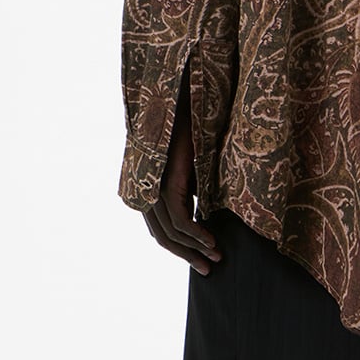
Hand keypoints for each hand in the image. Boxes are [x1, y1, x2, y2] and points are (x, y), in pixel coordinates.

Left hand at [141, 53, 222, 274]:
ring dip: (192, 249)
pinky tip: (212, 240)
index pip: (160, 225)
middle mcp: (144, 183)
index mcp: (148, 180)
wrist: (186, 90)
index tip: (204, 256)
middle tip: (209, 269)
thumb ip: (195, 181)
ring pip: (167, 231)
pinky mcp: (163, 177)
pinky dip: (195, 233)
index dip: (181, 245)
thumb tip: (208, 208)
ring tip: (216, 258)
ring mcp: (151, 181)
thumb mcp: (196, 157)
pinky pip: (176, 217)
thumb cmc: (194, 118)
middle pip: (160, 234)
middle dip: (186, 254)